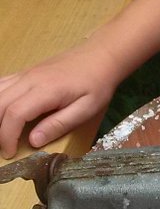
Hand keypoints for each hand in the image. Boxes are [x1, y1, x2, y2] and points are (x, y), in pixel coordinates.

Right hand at [0, 43, 118, 157]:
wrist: (100, 55)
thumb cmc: (97, 84)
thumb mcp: (86, 109)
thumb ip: (59, 124)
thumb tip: (34, 141)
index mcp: (46, 90)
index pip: (15, 114)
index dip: (7, 136)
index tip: (9, 153)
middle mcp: (29, 79)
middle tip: (2, 147)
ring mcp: (25, 74)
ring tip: (1, 132)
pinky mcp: (25, 72)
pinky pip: (1, 84)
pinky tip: (1, 112)